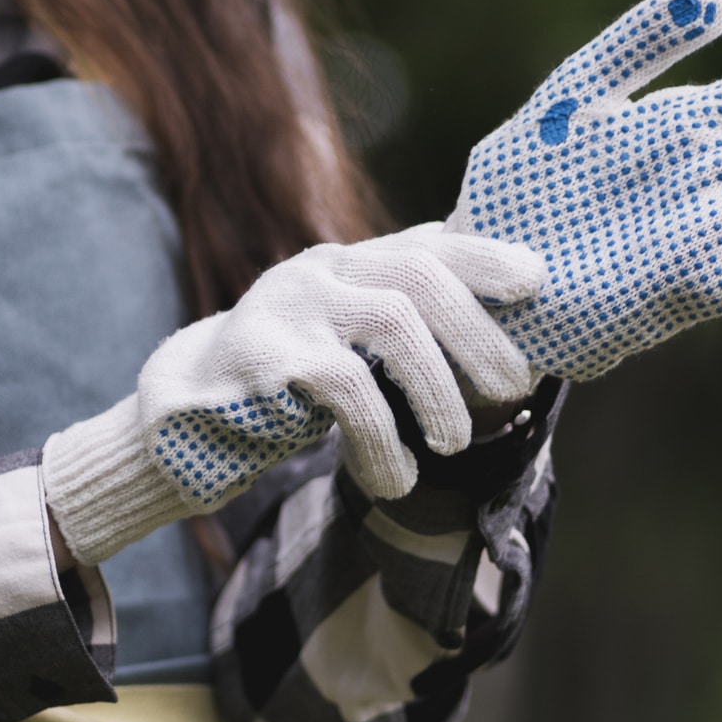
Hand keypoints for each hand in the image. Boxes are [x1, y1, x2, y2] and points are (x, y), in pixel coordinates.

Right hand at [139, 225, 542, 501]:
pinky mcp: (266, 355)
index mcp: (349, 265)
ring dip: (438, 388)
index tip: (538, 280)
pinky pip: (347, 388)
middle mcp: (322, 271)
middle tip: (515, 387)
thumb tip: (503, 346)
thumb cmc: (286, 388)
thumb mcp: (346, 347)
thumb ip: (401, 330)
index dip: (485, 255)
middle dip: (478, 330)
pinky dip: (384, 440)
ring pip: (393, 321)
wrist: (183, 416)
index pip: (427, 242)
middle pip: (420, 273)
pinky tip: (396, 480)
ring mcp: (291, 305)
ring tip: (455, 442)